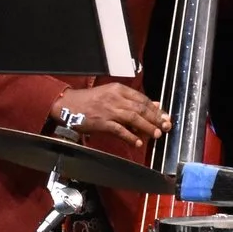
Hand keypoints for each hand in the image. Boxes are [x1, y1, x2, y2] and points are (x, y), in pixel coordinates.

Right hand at [55, 83, 171, 149]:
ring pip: (133, 118)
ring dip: (147, 127)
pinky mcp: (102, 122)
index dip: (156, 109)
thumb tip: (154, 105)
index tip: (165, 117)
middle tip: (165, 127)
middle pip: (141, 108)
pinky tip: (138, 142)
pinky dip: (130, 136)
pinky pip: (120, 130)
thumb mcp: (111, 95)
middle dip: (155, 118)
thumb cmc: (89, 101)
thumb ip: (131, 100)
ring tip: (156, 134)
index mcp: (118, 89)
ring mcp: (109, 110)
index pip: (143, 99)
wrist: (67, 105)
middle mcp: (115, 98)